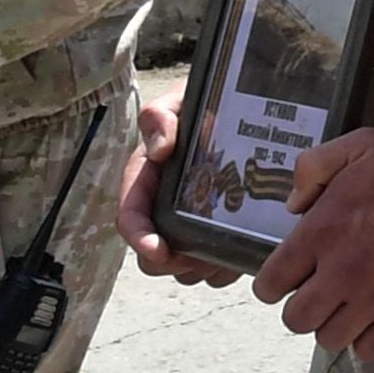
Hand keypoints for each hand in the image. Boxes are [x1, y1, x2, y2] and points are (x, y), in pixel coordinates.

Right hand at [116, 100, 244, 287]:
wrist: (236, 110)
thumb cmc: (200, 106)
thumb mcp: (177, 103)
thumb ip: (160, 118)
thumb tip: (159, 149)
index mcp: (145, 184)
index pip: (130, 219)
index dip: (140, 239)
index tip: (159, 250)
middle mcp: (163, 211)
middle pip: (154, 257)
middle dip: (173, 262)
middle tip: (202, 252)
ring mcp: (189, 226)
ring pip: (185, 268)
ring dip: (201, 268)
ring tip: (225, 252)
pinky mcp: (216, 235)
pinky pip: (215, 270)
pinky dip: (225, 269)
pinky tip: (243, 253)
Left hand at [255, 127, 373, 356]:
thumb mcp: (359, 146)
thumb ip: (313, 167)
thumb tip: (294, 207)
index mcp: (319, 233)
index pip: (270, 284)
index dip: (273, 284)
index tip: (288, 278)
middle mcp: (338, 275)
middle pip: (296, 320)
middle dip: (303, 308)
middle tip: (322, 292)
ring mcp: (372, 301)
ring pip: (330, 339)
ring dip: (336, 324)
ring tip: (352, 306)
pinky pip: (369, 349)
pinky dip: (368, 338)